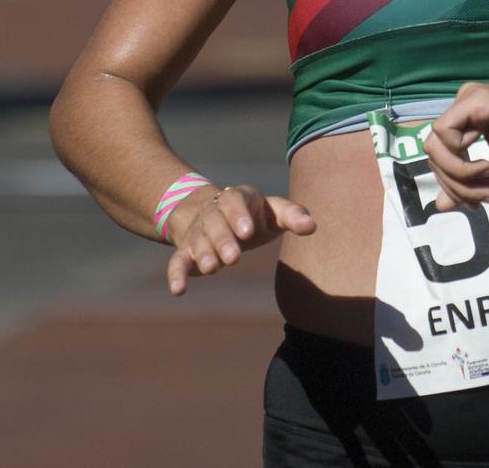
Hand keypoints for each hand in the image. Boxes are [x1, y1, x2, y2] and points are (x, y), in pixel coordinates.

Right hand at [164, 184, 314, 295]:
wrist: (211, 212)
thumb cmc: (253, 215)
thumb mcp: (272, 211)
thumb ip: (292, 216)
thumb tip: (313, 225)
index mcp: (235, 198)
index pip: (234, 201)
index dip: (239, 215)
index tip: (248, 232)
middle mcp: (212, 213)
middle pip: (214, 223)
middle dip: (222, 240)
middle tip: (233, 258)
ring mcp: (197, 233)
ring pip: (197, 242)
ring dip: (203, 255)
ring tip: (212, 268)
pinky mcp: (185, 252)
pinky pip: (176, 262)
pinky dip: (175, 275)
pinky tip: (178, 290)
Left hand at [423, 80, 488, 211]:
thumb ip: (470, 185)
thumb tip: (439, 206)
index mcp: (467, 117)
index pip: (439, 154)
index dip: (454, 185)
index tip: (483, 200)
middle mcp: (463, 103)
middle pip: (432, 152)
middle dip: (455, 184)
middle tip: (487, 196)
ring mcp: (468, 99)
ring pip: (434, 145)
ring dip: (459, 175)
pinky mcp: (477, 101)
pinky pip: (445, 134)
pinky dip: (460, 159)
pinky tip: (488, 164)